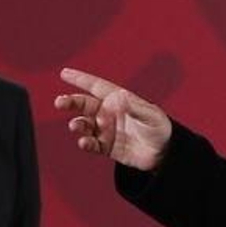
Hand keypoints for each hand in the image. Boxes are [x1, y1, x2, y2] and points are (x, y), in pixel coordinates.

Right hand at [55, 68, 171, 170]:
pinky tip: (84, 142)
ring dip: (77, 124)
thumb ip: (134, 107)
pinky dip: (85, 143)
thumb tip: (117, 98)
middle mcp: (109, 113)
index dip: (80, 79)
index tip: (64, 73)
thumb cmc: (160, 128)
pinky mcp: (106, 147)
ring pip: (84, 124)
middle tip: (60, 102)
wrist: (165, 153)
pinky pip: (91, 144)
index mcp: (118, 100)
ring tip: (75, 126)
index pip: (96, 86)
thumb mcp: (150, 115)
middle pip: (84, 104)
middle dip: (71, 102)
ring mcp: (106, 130)